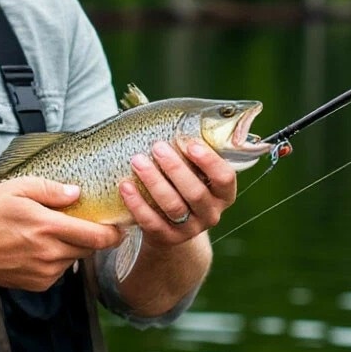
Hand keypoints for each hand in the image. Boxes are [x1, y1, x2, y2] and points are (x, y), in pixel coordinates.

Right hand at [0, 176, 122, 291]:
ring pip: (74, 258)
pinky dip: (57, 258)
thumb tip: (77, 193)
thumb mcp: (17, 188)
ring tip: (51, 232)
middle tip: (86, 221)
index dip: (115, 232)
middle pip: (89, 248)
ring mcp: (44, 272)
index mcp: (48, 228)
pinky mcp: (38, 284)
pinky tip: (37, 247)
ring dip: (72, 246)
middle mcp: (50, 254)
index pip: (97, 237)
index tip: (121, 224)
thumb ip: (51, 190)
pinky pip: (59, 270)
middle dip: (94, 236)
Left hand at [118, 139, 236, 245]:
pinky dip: (137, 203)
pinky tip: (125, 186)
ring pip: (173, 206)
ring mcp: (190, 229)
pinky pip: (151, 222)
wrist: (169, 224)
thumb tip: (171, 113)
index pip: (225, 179)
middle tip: (157, 146)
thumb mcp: (193, 169)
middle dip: (175, 168)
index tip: (190, 143)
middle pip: (196, 192)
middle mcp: (211, 213)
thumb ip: (190, 148)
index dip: (210, 162)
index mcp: (223, 194)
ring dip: (154, 181)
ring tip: (137, 160)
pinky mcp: (167, 238)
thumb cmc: (181, 183)